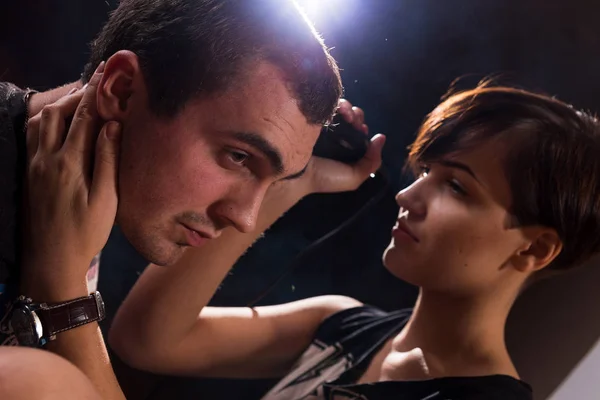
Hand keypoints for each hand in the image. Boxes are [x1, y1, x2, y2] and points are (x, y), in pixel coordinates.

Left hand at [22, 62, 120, 295]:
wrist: (50, 261)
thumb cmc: (85, 234)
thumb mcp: (106, 201)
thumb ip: (108, 161)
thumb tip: (112, 126)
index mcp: (69, 164)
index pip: (83, 118)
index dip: (96, 93)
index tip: (107, 73)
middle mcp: (47, 158)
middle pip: (57, 113)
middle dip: (76, 94)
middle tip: (96, 82)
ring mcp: (34, 165)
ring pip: (40, 122)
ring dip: (59, 106)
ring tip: (79, 99)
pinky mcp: (28, 173)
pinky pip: (33, 135)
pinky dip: (45, 120)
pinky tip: (57, 123)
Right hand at [305, 99, 385, 193]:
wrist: (297, 174)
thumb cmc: (325, 177)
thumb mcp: (354, 177)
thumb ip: (372, 161)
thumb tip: (381, 137)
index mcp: (345, 147)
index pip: (359, 131)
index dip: (363, 128)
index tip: (362, 131)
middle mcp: (335, 134)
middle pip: (352, 117)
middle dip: (357, 116)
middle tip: (354, 121)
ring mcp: (322, 124)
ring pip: (340, 108)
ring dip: (348, 108)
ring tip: (347, 114)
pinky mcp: (311, 116)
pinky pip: (326, 104)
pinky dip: (335, 103)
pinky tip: (338, 110)